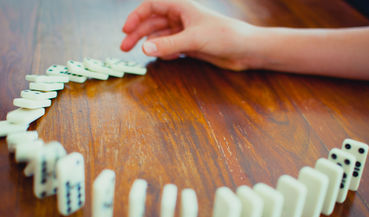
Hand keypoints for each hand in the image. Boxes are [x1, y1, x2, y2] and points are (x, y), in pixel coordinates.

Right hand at [120, 0, 263, 69]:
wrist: (245, 50)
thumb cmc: (224, 36)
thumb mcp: (194, 39)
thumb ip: (168, 44)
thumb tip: (144, 49)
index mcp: (181, 7)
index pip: (151, 6)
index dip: (136, 16)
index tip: (125, 30)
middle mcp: (181, 18)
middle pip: (152, 22)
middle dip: (137, 33)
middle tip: (124, 47)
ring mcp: (186, 32)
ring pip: (160, 36)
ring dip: (149, 44)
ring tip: (139, 53)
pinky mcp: (191, 45)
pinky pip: (171, 47)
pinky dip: (165, 52)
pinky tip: (165, 58)